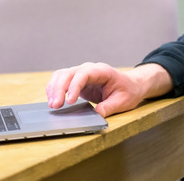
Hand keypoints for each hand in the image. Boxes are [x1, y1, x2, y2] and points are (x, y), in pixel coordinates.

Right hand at [45, 62, 172, 117]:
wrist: (131, 85)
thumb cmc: (128, 91)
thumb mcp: (123, 101)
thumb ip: (110, 107)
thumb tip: (97, 114)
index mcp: (102, 71)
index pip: (83, 74)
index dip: (74, 86)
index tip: (70, 101)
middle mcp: (90, 69)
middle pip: (69, 73)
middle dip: (59, 89)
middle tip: (55, 106)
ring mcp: (82, 73)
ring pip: (62, 74)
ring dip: (54, 88)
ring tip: (52, 104)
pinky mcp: (77, 80)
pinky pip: (62, 80)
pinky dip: (55, 88)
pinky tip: (52, 99)